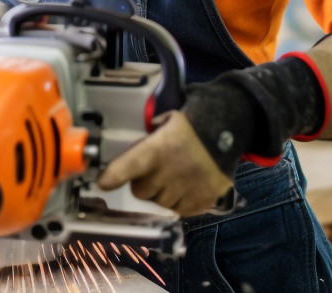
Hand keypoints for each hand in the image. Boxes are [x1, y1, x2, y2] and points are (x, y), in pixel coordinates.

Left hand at [96, 111, 232, 217]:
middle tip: (154, 172)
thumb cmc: (193, 126)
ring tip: (174, 177)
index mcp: (157, 149)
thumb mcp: (167, 121)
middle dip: (144, 183)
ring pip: (160, 203)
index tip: (104, 183)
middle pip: (141, 191)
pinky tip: (185, 186)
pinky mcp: (201, 201)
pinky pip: (179, 210)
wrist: (228, 132)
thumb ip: (149, 137)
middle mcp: (170, 172)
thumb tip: (134, 149)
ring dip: (162, 193)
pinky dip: (180, 201)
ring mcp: (186, 189)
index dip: (113, 176)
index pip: (127, 167)